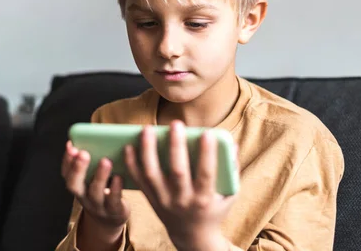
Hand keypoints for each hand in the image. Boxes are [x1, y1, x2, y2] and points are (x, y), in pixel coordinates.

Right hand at [61, 140, 129, 242]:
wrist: (111, 218)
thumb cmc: (104, 189)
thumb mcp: (94, 176)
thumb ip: (95, 160)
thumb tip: (102, 134)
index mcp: (77, 184)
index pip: (66, 173)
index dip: (67, 160)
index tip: (71, 145)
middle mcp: (83, 196)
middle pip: (74, 184)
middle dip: (77, 168)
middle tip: (83, 153)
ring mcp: (98, 205)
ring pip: (95, 192)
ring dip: (100, 176)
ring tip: (106, 161)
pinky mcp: (113, 211)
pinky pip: (113, 201)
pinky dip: (115, 189)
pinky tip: (119, 177)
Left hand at [124, 121, 237, 250]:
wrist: (192, 236)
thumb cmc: (213, 208)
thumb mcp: (229, 195)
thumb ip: (231, 169)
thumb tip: (230, 143)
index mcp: (204, 199)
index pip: (206, 174)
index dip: (207, 154)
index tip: (207, 133)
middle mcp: (182, 200)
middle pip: (177, 171)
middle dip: (176, 146)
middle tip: (176, 124)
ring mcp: (164, 200)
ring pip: (152, 174)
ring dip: (148, 150)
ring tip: (147, 129)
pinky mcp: (150, 199)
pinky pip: (138, 180)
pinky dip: (131, 163)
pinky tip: (129, 146)